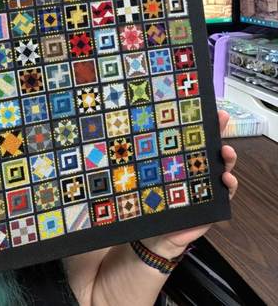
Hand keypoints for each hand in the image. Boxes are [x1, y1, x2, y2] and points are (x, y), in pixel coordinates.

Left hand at [141, 110, 238, 258]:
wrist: (154, 236)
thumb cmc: (147, 203)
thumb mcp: (140, 179)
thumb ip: (134, 162)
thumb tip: (113, 136)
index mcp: (177, 160)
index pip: (190, 137)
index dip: (197, 121)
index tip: (202, 107)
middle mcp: (193, 169)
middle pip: (209, 147)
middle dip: (217, 132)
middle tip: (220, 120)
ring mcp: (205, 185)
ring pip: (222, 167)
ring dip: (227, 158)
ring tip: (225, 151)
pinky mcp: (211, 204)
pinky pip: (226, 193)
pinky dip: (229, 185)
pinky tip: (226, 179)